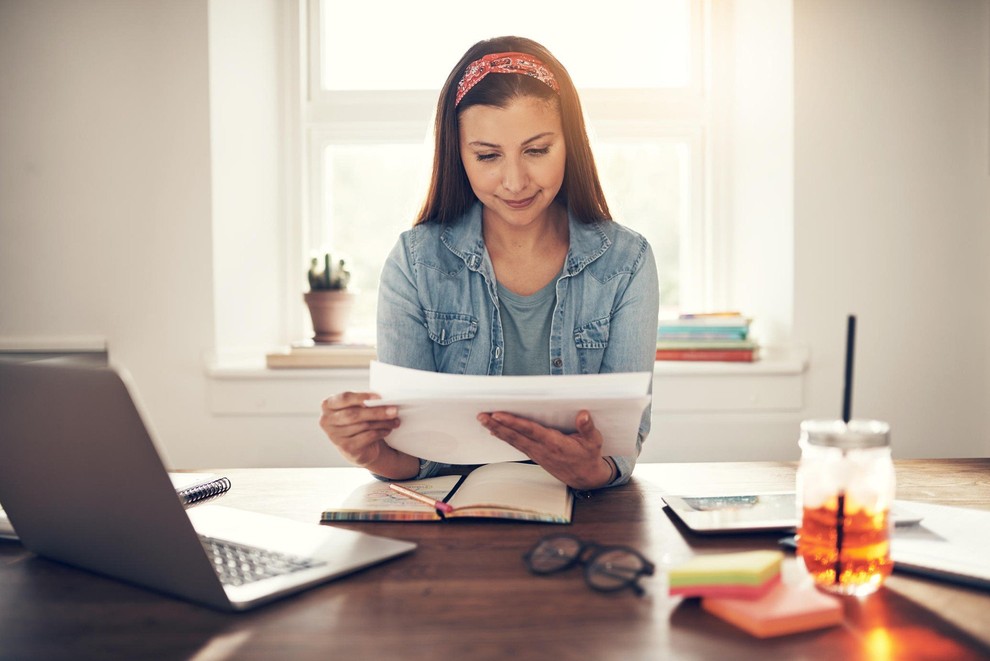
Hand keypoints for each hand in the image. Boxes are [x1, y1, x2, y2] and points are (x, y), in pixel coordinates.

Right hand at [319, 392, 417, 478]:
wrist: (358, 446)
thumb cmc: (357, 420)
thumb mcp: (357, 408)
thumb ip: (364, 402)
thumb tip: (383, 400)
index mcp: (328, 405)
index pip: (344, 398)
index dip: (362, 397)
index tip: (379, 397)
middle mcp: (327, 420)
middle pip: (354, 414)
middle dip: (376, 411)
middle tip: (394, 410)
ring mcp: (335, 436)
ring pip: (363, 426)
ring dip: (383, 422)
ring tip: (394, 420)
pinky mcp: (346, 448)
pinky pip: (367, 437)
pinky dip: (381, 432)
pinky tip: (387, 430)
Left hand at [476, 409, 613, 489]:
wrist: (585, 478)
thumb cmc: (588, 457)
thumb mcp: (594, 441)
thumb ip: (588, 428)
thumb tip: (583, 414)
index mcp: (555, 444)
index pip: (530, 431)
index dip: (513, 423)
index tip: (499, 415)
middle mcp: (542, 449)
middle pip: (516, 436)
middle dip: (497, 426)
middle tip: (482, 416)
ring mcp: (537, 453)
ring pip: (513, 441)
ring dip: (497, 430)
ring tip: (483, 420)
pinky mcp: (535, 455)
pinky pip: (517, 445)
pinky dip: (505, 437)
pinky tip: (495, 431)